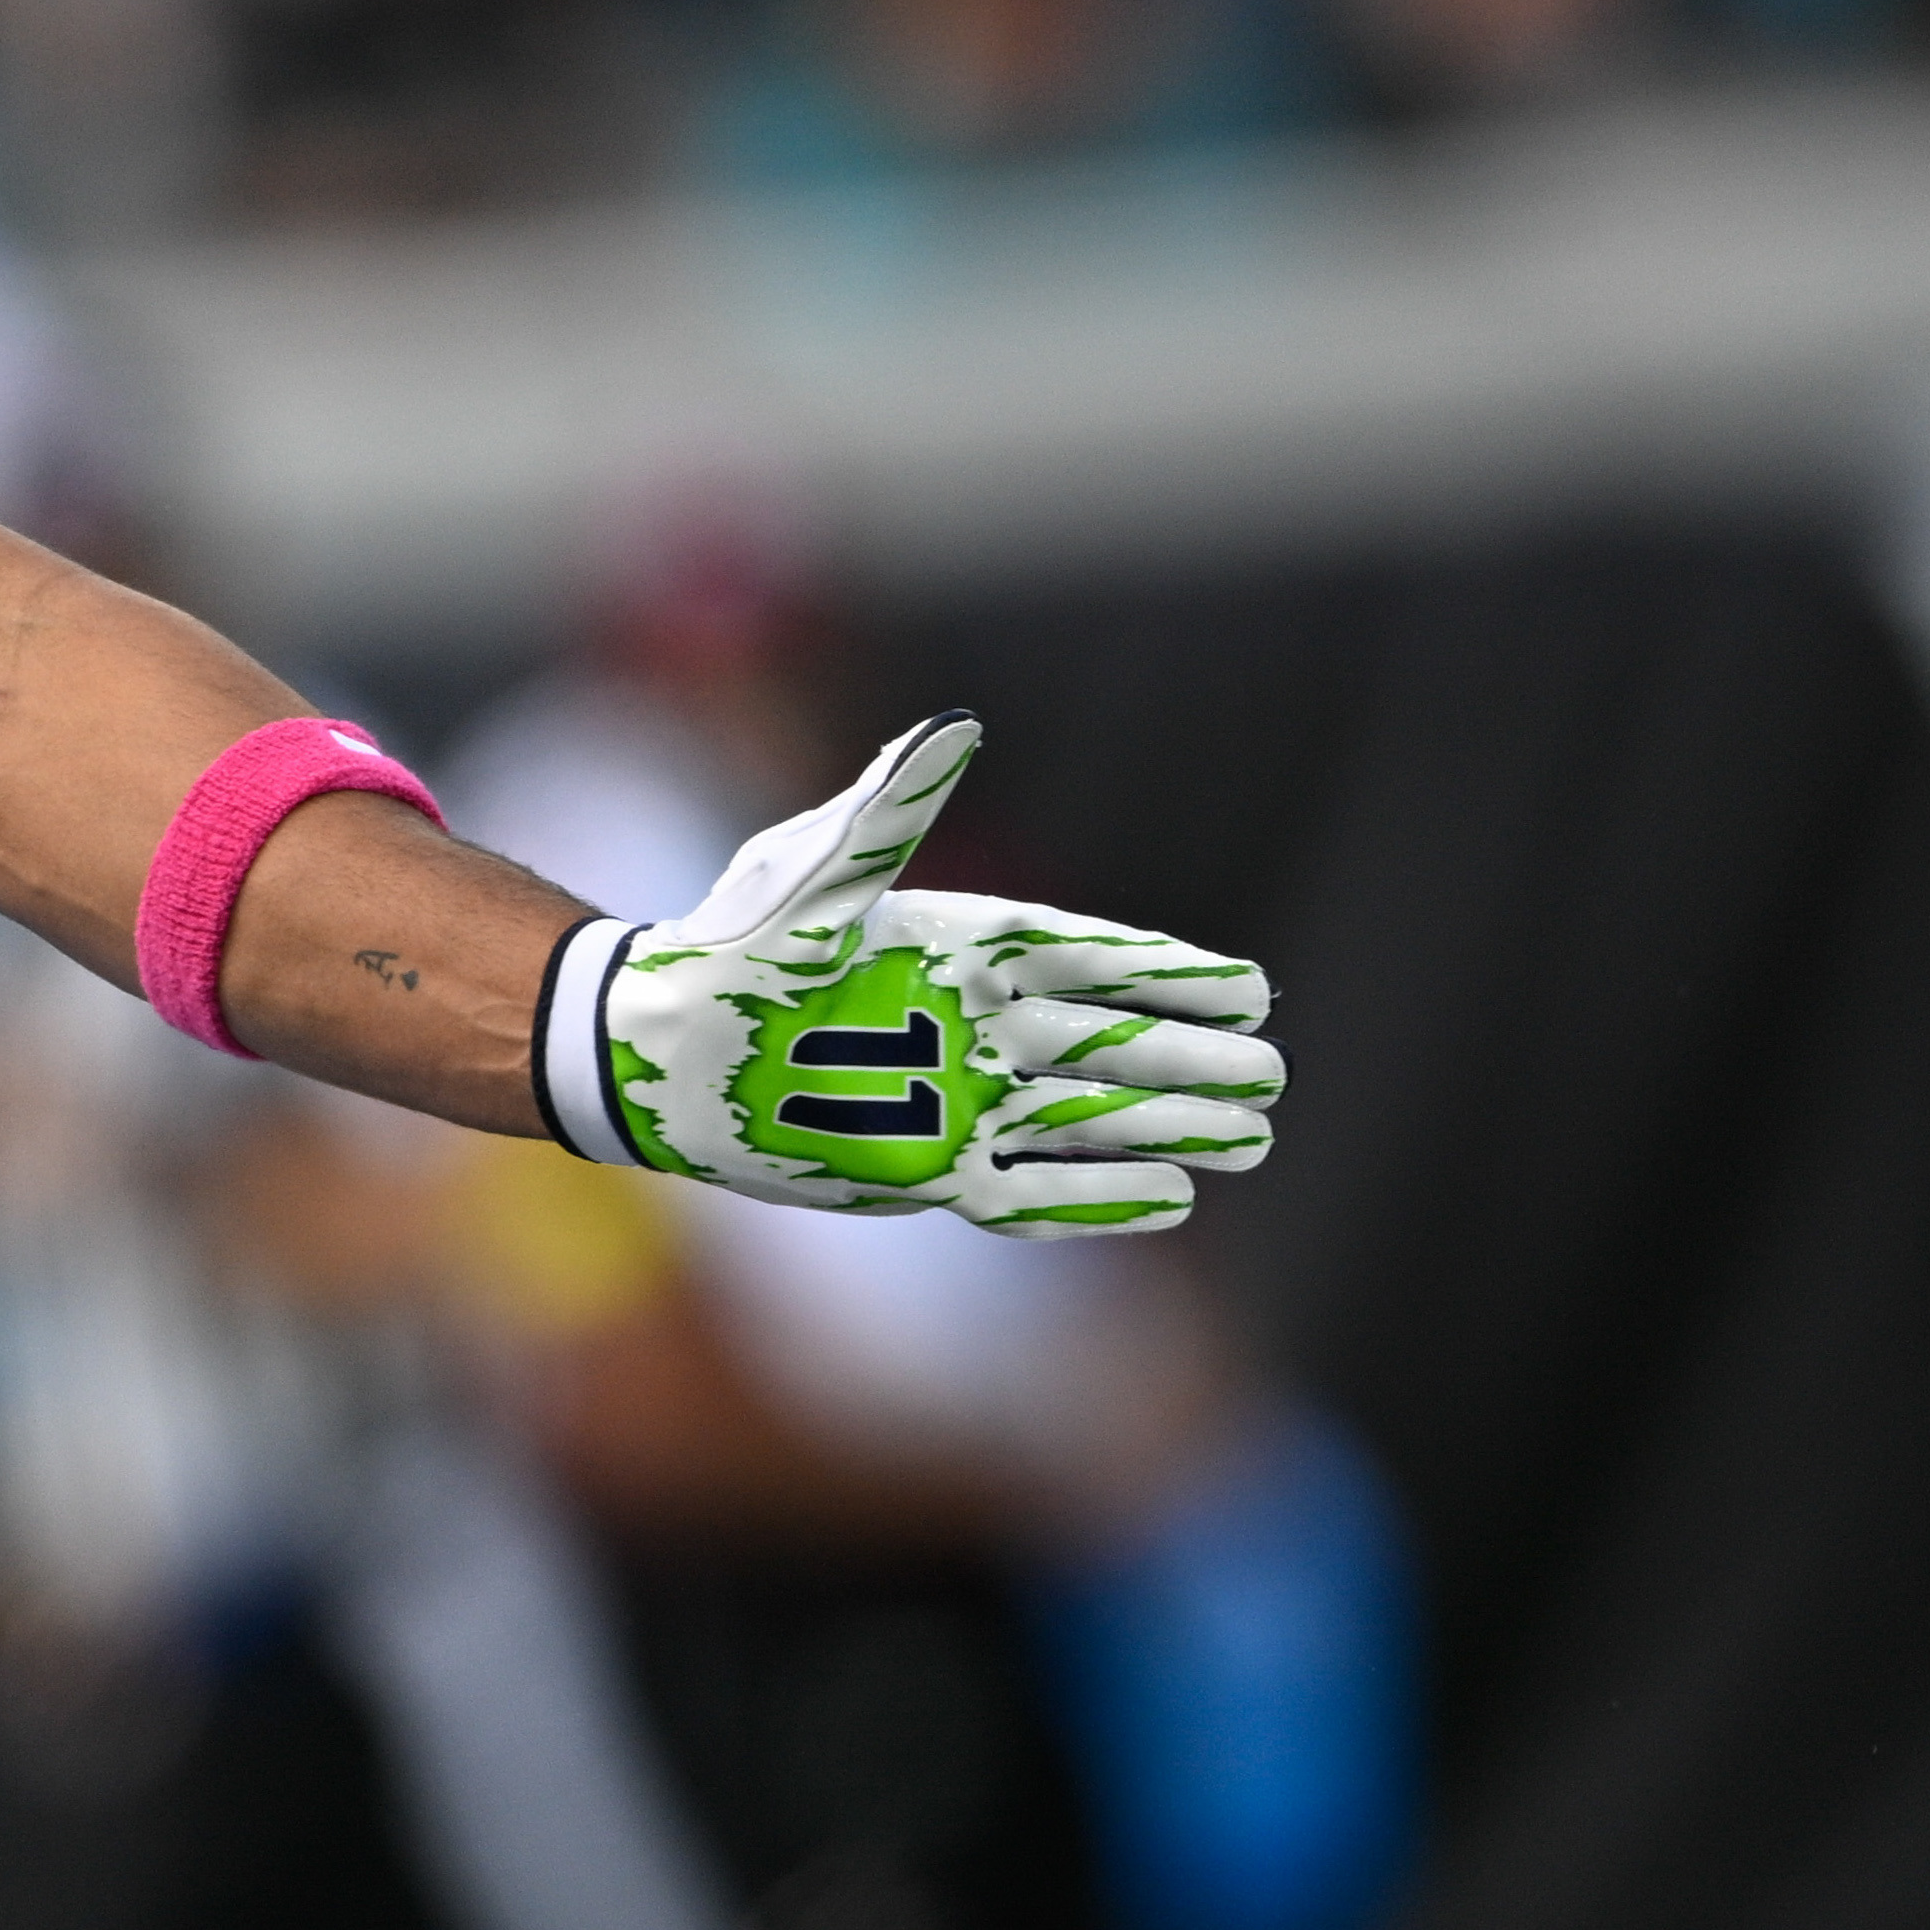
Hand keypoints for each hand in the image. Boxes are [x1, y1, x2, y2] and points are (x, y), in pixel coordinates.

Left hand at [544, 714, 1282, 1233]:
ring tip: (1249, 1141)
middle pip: (1113, 1046)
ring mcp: (959, 1101)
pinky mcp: (927, 1169)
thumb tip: (949, 730)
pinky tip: (1169, 1199)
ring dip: (1168, 1129)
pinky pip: (1031, 1189)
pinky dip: (1096, 1198)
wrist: (661, 1049)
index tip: (1249, 990)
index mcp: (967, 950)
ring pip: (1089, 1120)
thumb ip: (889, 811)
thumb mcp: (816, 877)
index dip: (1174, 977)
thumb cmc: (737, 947)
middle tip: (1268, 1076)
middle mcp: (978, 1027)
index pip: (1096, 961)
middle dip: (1194, 1062)